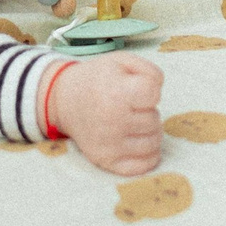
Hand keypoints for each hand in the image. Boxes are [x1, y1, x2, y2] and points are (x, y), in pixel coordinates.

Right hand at [49, 53, 163, 174]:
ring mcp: (109, 145)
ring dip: (150, 131)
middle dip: (148, 111)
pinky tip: (139, 141)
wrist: (65, 100)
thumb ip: (150, 72)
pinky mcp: (106, 161)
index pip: (154, 94)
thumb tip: (159, 94)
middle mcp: (112, 121)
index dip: (150, 89)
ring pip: (153, 143)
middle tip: (132, 106)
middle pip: (154, 120)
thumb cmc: (99, 79)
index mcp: (116, 93)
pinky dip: (148, 155)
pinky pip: (143, 165)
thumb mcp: (122, 61)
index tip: (138, 88)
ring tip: (135, 121)